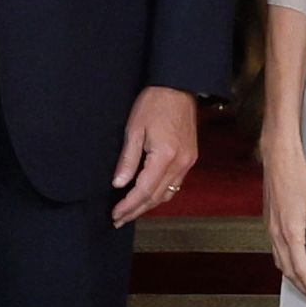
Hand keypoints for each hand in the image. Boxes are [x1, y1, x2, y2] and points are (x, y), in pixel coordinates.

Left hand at [112, 86, 199, 227]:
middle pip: (157, 197)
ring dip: (149, 205)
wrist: (178, 87)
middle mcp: (180, 164)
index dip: (128, 205)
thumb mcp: (134, 129)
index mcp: (165, 157)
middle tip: (119, 219)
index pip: (144, 190)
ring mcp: (188, 162)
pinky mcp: (190, 158)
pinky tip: (148, 196)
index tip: (115, 215)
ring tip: (130, 212)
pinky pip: (175, 184)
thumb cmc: (153, 103)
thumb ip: (127, 159)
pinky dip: (161, 193)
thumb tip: (119, 184)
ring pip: (168, 193)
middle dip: (137, 210)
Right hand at [262, 141, 305, 306]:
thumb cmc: (299, 179)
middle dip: (302, 287)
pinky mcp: (269, 224)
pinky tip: (294, 263)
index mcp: (290, 232)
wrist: (279, 160)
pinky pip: (276, 252)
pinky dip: (285, 264)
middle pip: (288, 271)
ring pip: (280, 263)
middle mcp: (277, 234)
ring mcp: (270, 230)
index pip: (301, 269)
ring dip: (293, 277)